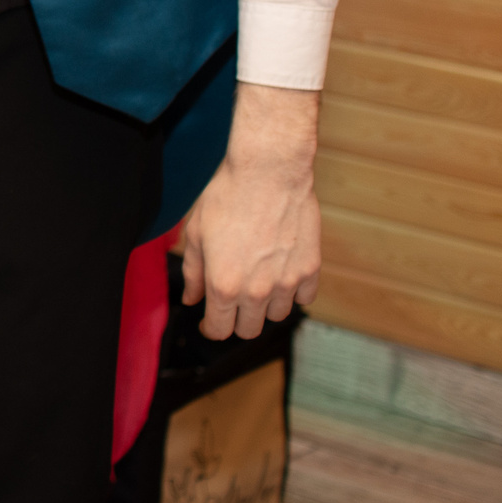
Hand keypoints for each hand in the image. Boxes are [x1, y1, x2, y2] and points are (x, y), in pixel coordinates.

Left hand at [181, 83, 321, 339]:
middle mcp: (256, 290)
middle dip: (237, 320)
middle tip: (232, 301)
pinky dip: (292, 292)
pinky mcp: (310, 269)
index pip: (219, 330)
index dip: (211, 328)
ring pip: (277, 315)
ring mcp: (287, 282)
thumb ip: (193, 273)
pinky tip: (280, 273)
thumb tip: (191, 298)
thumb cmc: (226, 197)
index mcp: (223, 285)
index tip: (210, 321)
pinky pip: (303, 298)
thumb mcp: (196, 234)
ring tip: (256, 280)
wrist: (267, 172)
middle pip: (250, 330)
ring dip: (265, 306)